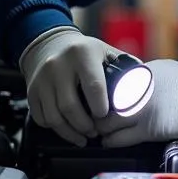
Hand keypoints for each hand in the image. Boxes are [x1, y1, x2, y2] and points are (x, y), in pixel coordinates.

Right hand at [19, 27, 127, 146]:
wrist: (49, 43)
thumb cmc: (83, 51)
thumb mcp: (104, 51)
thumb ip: (126, 66)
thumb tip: (146, 83)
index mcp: (82, 54)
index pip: (92, 85)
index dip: (100, 106)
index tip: (105, 116)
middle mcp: (58, 65)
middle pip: (70, 106)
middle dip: (85, 125)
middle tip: (95, 131)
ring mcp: (42, 79)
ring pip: (54, 116)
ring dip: (70, 132)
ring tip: (83, 136)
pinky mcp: (32, 91)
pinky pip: (41, 118)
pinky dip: (55, 129)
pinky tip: (67, 129)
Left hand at [95, 59, 177, 148]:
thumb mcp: (165, 68)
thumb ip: (145, 75)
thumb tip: (136, 81)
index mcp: (138, 74)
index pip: (109, 84)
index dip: (103, 93)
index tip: (102, 98)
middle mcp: (134, 91)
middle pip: (102, 103)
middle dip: (97, 111)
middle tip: (95, 116)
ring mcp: (138, 112)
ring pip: (105, 123)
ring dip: (101, 127)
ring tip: (101, 130)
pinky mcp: (146, 131)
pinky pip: (118, 139)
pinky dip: (110, 141)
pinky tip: (109, 141)